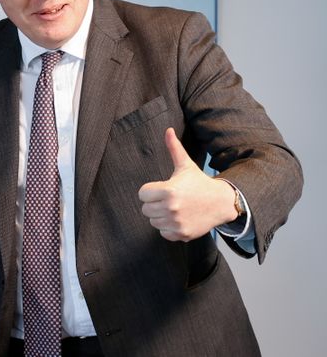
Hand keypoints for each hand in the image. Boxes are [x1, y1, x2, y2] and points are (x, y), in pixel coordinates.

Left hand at [138, 127, 237, 241]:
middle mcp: (171, 208)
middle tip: (169, 199)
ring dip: (161, 216)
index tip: (161, 189)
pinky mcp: (182, 234)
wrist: (221, 202)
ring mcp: (176, 222)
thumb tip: (168, 130)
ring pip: (153, 221)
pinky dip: (169, 228)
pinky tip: (179, 218)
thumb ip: (174, 148)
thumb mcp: (186, 165)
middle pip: (145, 209)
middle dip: (155, 203)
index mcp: (168, 190)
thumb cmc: (200, 183)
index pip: (142, 194)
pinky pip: (163, 232)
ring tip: (175, 208)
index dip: (150, 191)